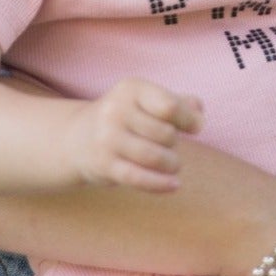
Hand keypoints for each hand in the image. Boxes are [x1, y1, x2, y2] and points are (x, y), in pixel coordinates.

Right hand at [63, 78, 203, 192]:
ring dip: (171, 164)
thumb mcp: (148, 100)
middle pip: (165, 134)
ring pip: (154, 156)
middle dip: (174, 143)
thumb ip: (180, 103)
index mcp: (131, 89)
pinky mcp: (103, 165)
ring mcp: (107, 139)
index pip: (170, 106)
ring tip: (173, 164)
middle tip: (169, 144)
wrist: (75, 139)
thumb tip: (199, 115)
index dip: (189, 120)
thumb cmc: (127, 117)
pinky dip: (160, 184)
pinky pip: (137, 178)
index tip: (196, 128)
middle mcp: (116, 111)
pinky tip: (175, 186)